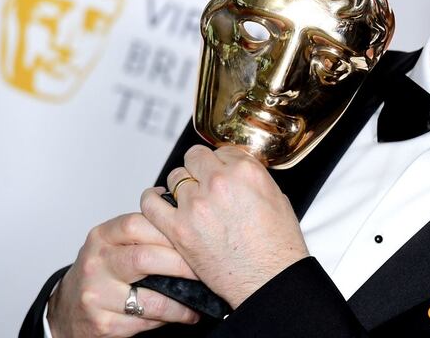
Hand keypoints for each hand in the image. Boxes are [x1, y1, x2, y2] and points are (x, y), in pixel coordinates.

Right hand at [47, 213, 199, 337]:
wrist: (68, 309)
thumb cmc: (101, 271)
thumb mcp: (113, 243)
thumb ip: (142, 228)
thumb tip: (179, 208)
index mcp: (102, 237)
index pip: (137, 224)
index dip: (169, 230)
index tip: (194, 236)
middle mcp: (95, 264)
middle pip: (145, 258)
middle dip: (182, 264)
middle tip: (204, 268)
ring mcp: (97, 295)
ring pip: (152, 297)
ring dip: (183, 299)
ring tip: (201, 296)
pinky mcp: (104, 323)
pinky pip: (147, 320)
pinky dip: (172, 316)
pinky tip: (185, 313)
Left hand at [140, 145, 309, 308]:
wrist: (269, 280)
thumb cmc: (278, 246)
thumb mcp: (277, 200)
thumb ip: (254, 181)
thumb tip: (240, 176)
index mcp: (246, 172)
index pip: (223, 151)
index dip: (221, 162)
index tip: (219, 171)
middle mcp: (219, 182)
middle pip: (196, 158)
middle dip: (200, 169)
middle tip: (203, 183)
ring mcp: (196, 205)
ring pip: (174, 177)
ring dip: (180, 185)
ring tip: (185, 197)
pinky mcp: (178, 229)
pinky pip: (151, 204)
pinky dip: (152, 200)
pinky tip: (157, 201)